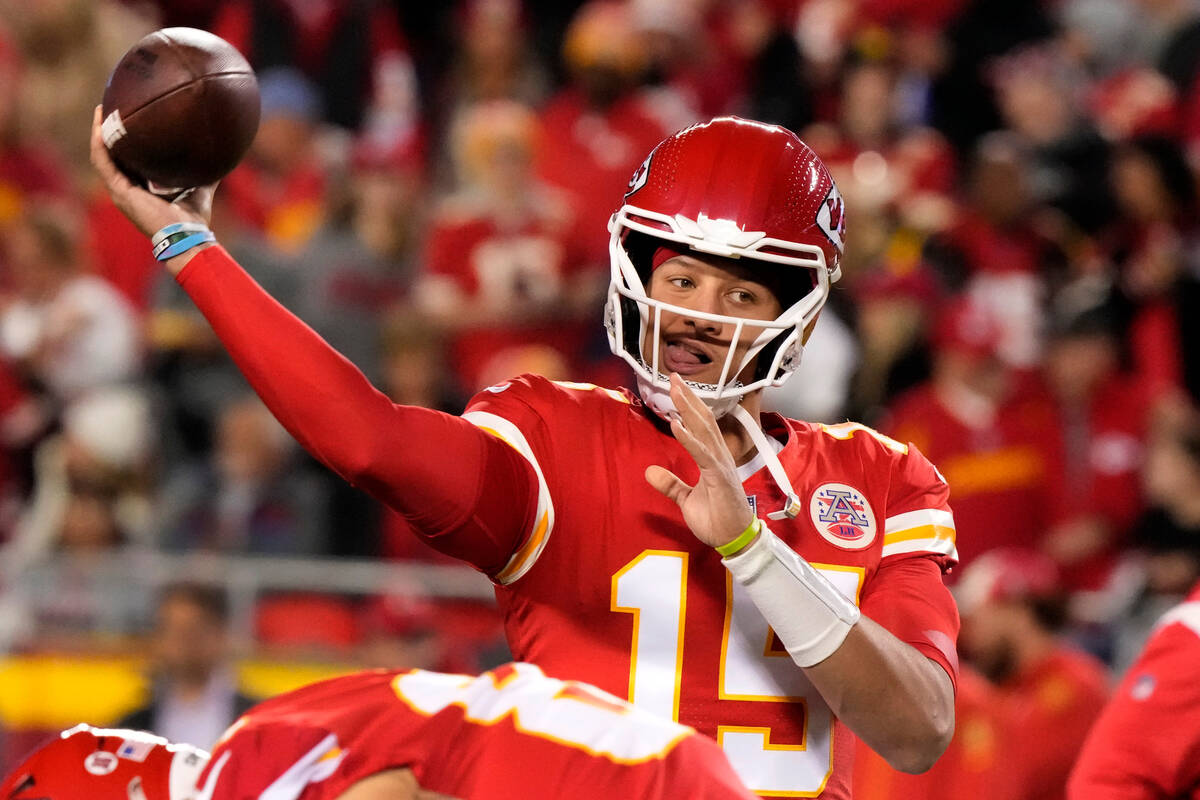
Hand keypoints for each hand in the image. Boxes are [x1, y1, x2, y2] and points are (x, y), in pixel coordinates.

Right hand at [89, 105, 216, 246]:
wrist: (188, 237)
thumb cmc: (194, 220)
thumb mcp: (200, 188)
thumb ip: (205, 172)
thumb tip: (220, 155)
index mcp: (141, 188)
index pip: (128, 159)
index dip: (126, 140)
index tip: (129, 118)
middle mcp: (127, 189)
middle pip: (112, 155)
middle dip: (109, 131)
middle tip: (111, 107)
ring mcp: (120, 191)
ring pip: (102, 155)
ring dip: (100, 132)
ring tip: (101, 110)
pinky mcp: (119, 192)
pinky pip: (103, 163)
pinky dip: (99, 144)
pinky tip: (99, 126)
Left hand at [645, 373, 755, 549]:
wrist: (734, 540)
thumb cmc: (716, 520)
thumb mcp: (686, 500)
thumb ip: (671, 484)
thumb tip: (650, 471)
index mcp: (712, 458)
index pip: (700, 425)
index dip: (688, 405)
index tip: (675, 386)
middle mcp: (718, 456)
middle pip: (703, 420)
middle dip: (688, 397)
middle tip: (673, 376)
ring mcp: (720, 465)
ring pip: (704, 430)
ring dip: (688, 409)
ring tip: (674, 390)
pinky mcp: (719, 477)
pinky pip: (702, 454)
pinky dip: (689, 439)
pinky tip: (677, 425)